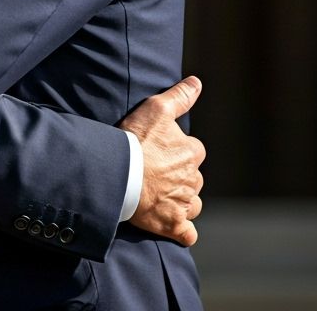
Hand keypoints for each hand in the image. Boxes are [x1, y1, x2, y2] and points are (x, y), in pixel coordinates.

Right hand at [121, 76, 205, 245]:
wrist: (118, 172)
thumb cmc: (136, 139)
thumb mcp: (156, 109)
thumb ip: (179, 96)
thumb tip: (197, 82)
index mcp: (192, 152)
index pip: (193, 150)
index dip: (177, 149)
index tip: (158, 149)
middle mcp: (193, 179)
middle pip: (192, 178)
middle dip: (179, 176)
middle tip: (155, 171)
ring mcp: (184, 204)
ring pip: (191, 203)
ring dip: (180, 200)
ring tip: (159, 195)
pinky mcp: (173, 225)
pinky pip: (186, 232)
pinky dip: (182, 230)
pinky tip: (172, 225)